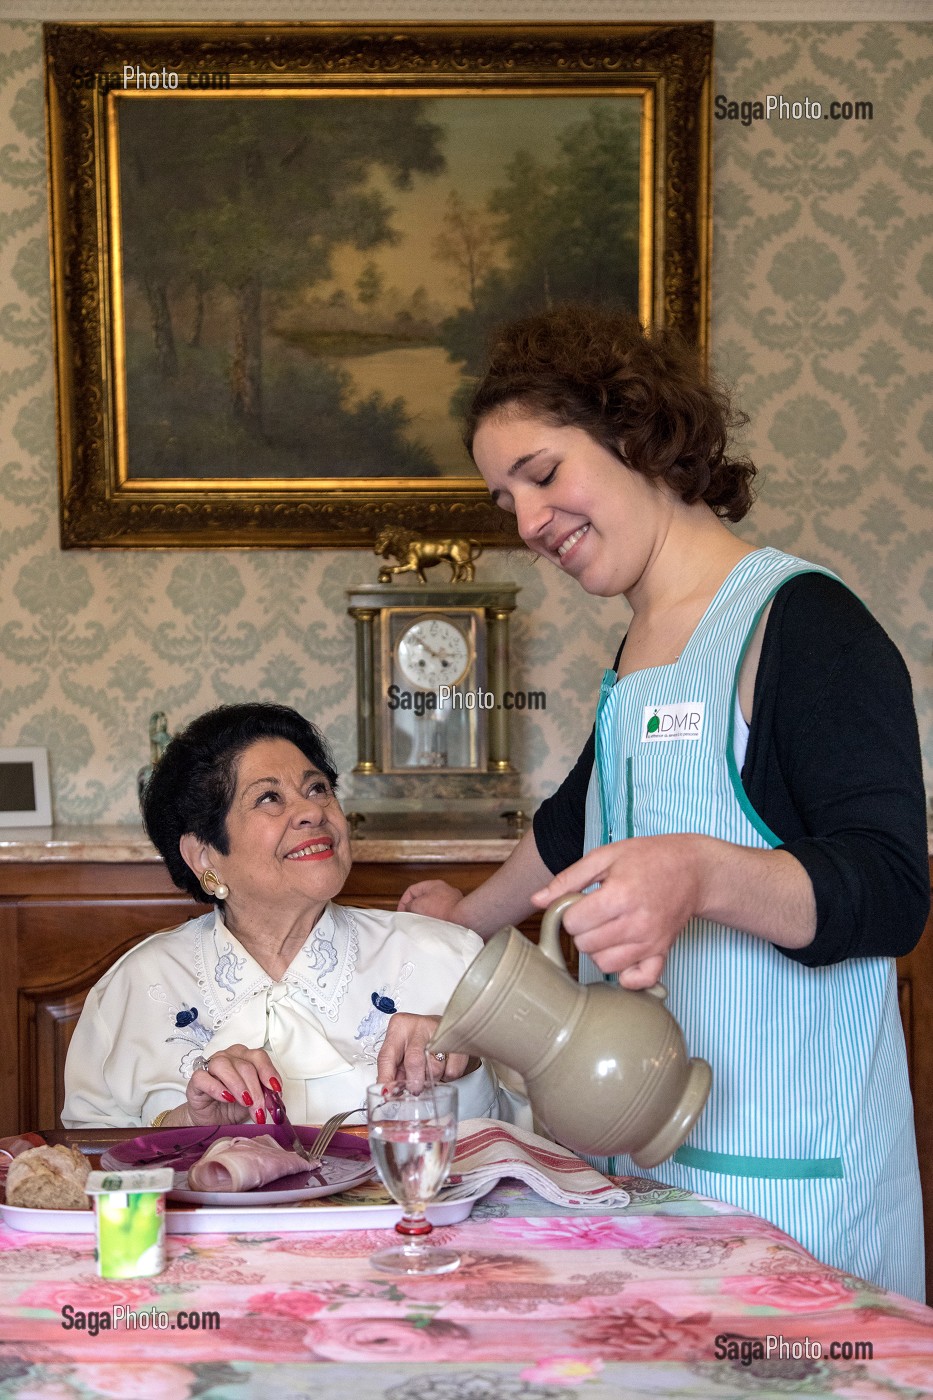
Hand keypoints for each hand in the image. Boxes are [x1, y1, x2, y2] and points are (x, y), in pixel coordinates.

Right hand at [184, 1044, 282, 1126]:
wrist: (212, 1120)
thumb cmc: (233, 1106)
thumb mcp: (254, 1101)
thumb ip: (265, 1096)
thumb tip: (277, 1098)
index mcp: (245, 1057)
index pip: (259, 1056)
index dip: (268, 1071)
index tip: (276, 1089)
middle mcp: (228, 1057)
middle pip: (245, 1065)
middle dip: (255, 1089)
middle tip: (259, 1108)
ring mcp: (210, 1066)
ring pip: (224, 1065)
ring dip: (238, 1085)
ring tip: (245, 1102)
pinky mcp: (196, 1080)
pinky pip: (203, 1077)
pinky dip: (217, 1088)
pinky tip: (226, 1098)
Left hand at [375, 1013, 470, 1089]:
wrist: (448, 1025)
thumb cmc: (420, 1040)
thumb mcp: (401, 1049)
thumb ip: (393, 1070)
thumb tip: (387, 1092)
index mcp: (399, 1027)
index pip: (387, 1056)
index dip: (386, 1078)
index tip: (387, 1093)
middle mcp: (418, 1026)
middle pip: (414, 1061)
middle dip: (414, 1081)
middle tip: (415, 1089)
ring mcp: (440, 1032)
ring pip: (434, 1069)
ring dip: (432, 1079)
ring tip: (431, 1072)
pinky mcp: (457, 1041)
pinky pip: (451, 1071)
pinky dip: (447, 1077)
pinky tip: (444, 1067)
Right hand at [397, 879, 467, 923]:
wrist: (463, 920)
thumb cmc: (441, 910)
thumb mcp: (418, 905)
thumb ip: (409, 905)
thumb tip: (408, 909)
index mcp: (433, 885)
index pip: (412, 890)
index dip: (403, 901)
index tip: (401, 913)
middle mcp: (444, 891)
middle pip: (423, 899)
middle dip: (415, 909)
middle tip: (410, 919)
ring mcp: (452, 902)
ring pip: (433, 908)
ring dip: (425, 916)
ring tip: (422, 925)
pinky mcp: (457, 913)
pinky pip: (442, 916)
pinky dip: (436, 921)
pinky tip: (433, 927)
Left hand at [531, 835, 704, 988]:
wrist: (692, 869)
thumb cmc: (648, 858)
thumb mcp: (605, 856)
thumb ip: (568, 879)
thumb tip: (537, 900)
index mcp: (620, 895)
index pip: (574, 923)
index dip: (571, 912)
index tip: (582, 902)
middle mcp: (636, 923)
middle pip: (586, 946)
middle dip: (583, 930)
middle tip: (596, 913)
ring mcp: (651, 941)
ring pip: (605, 965)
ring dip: (599, 950)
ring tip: (608, 929)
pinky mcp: (662, 952)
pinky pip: (638, 980)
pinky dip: (627, 974)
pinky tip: (622, 955)